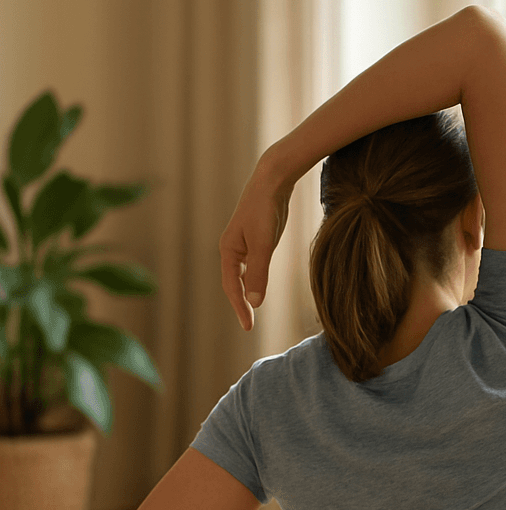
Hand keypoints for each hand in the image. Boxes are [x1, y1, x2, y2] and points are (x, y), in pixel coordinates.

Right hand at [219, 153, 294, 330]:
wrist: (272, 181)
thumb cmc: (265, 210)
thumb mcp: (263, 244)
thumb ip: (259, 272)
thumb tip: (255, 302)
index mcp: (228, 250)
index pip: (232, 287)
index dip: (240, 308)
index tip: (248, 327)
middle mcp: (231, 249)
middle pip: (234, 283)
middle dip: (240, 304)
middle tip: (248, 325)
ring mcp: (242, 244)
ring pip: (242, 275)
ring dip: (245, 293)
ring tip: (251, 312)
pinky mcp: (254, 239)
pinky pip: (250, 266)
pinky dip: (253, 279)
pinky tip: (259, 286)